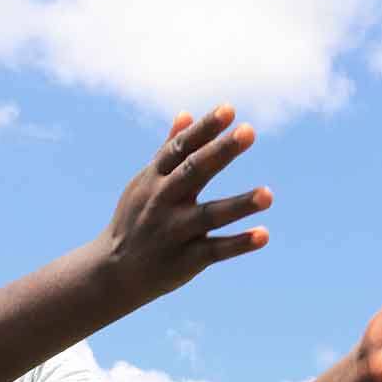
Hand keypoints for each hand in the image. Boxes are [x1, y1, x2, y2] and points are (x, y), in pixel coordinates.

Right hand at [92, 105, 271, 304]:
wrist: (112, 272)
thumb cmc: (134, 220)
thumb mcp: (143, 183)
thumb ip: (168, 151)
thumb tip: (186, 114)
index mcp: (154, 178)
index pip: (181, 148)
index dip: (205, 128)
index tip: (229, 109)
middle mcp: (163, 201)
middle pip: (194, 172)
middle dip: (221, 151)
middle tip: (249, 131)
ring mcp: (174, 231)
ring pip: (209, 215)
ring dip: (239, 204)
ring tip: (269, 194)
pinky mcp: (186, 260)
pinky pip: (215, 250)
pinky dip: (239, 244)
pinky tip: (264, 235)